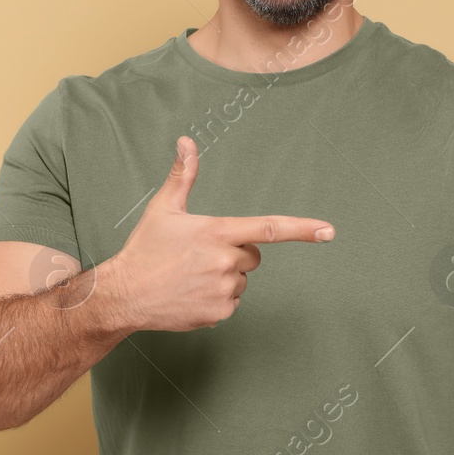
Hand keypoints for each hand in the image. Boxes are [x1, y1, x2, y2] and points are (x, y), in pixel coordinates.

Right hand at [102, 136, 335, 331]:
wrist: (124, 294)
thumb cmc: (145, 248)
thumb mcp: (164, 208)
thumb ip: (184, 175)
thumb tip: (186, 141)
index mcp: (217, 231)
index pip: (269, 228)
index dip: (302, 228)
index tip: (329, 231)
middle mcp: (225, 260)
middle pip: (252, 256)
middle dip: (234, 254)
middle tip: (199, 256)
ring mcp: (223, 289)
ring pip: (241, 280)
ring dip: (224, 277)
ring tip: (190, 277)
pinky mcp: (219, 313)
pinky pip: (231, 303)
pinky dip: (216, 299)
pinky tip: (190, 294)